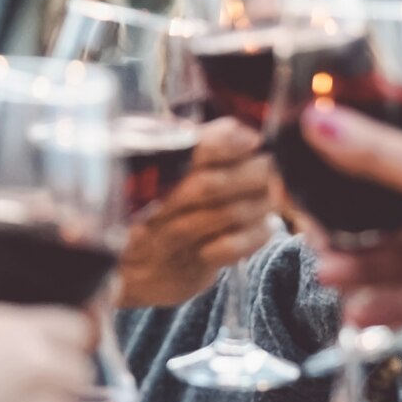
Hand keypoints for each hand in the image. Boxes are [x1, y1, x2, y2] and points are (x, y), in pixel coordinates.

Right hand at [117, 118, 278, 307]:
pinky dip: (255, 235)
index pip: (186, 152)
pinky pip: (229, 250)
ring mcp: (170, 240)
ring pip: (224, 215)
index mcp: (146, 173)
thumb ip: (199, 147)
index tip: (252, 140)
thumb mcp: (167, 173)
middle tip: (267, 167)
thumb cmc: (158, 210)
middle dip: (249, 173)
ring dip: (257, 202)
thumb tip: (239, 129)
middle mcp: (154, 207)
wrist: (134, 272)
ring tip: (268, 194)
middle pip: (208, 185)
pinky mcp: (188, 269)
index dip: (225, 143)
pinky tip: (263, 225)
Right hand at [299, 101, 401, 335]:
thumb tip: (318, 119)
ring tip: (329, 276)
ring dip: (362, 264)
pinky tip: (357, 312)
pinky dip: (387, 302)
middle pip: (390, 194)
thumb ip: (377, 153)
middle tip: (309, 225)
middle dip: (349, 215)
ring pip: (398, 248)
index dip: (358, 126)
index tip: (311, 136)